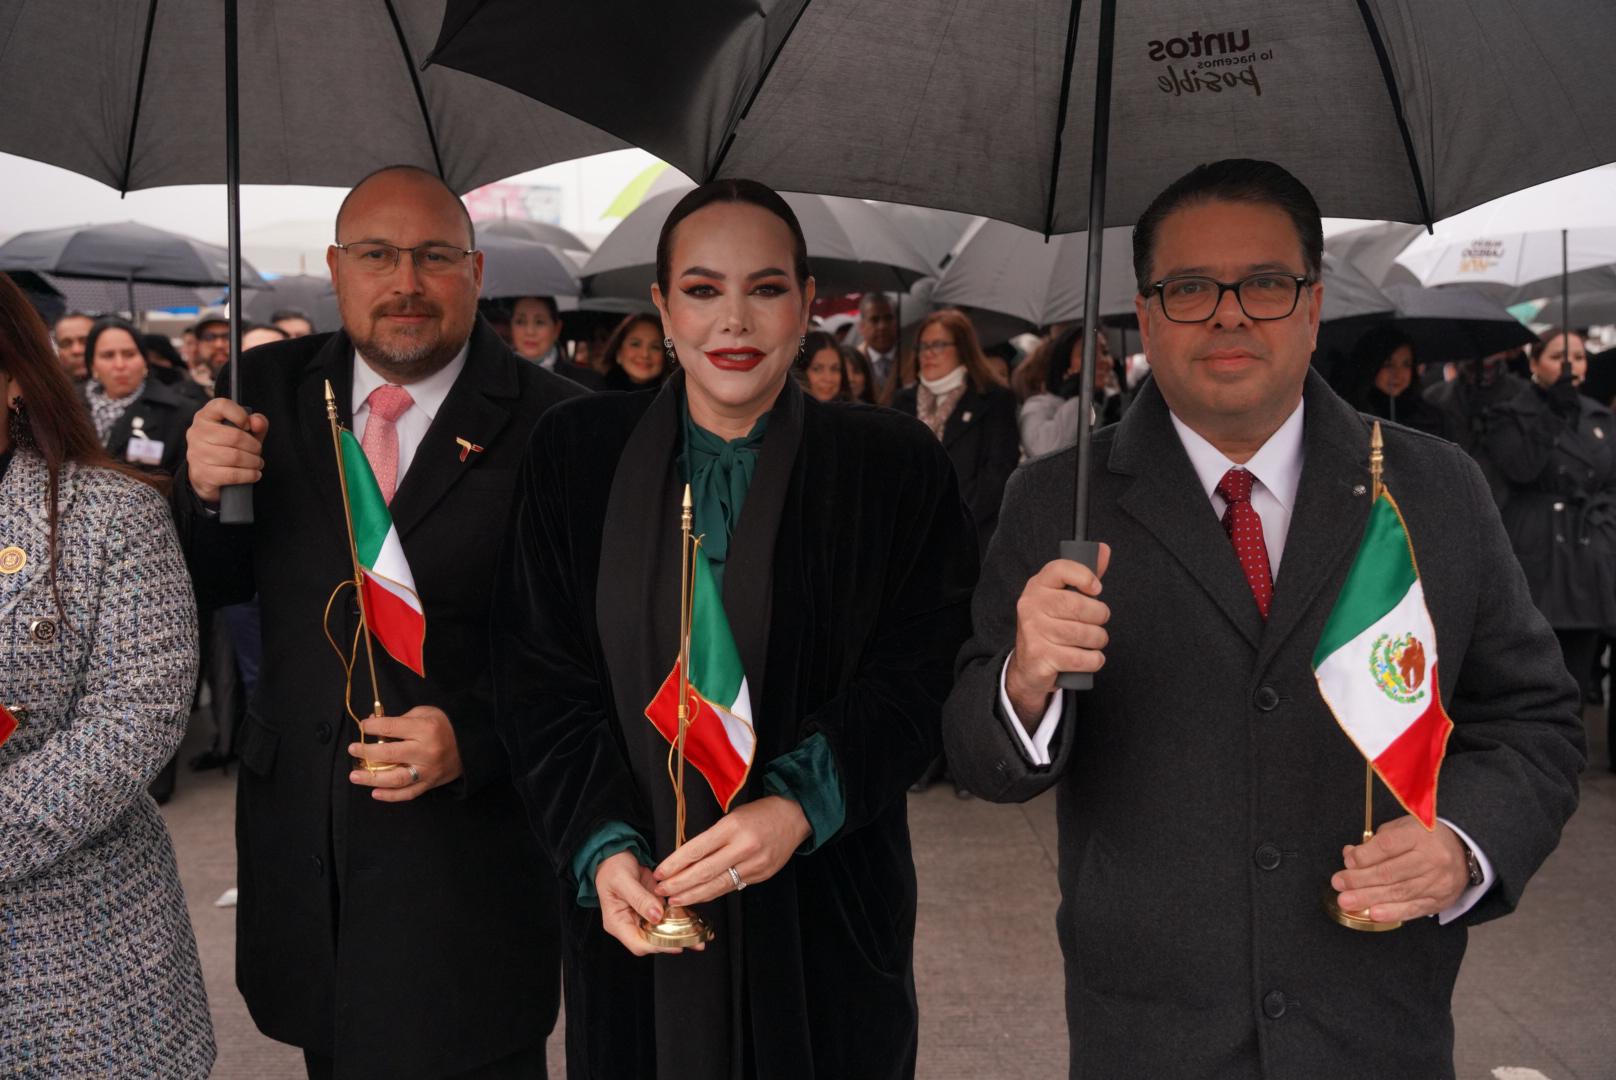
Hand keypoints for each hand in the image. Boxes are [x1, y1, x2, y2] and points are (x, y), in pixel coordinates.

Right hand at [186, 397, 268, 503]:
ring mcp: (196, 454)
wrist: (207, 475)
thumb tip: (257, 422)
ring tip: (257, 463)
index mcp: (205, 416)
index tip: (248, 426)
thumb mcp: (245, 432)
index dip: (240, 414)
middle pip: (235, 436)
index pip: (221, 405)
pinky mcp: (201, 474)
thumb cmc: (227, 448)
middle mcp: (197, 432)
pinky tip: (254, 474)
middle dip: (254, 446)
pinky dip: (249, 475)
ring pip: (235, 457)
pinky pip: (232, 474)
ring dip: (253, 462)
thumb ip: (256, 423)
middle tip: (258, 452)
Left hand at [347, 706, 462, 801]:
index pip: (392, 728)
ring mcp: (428, 770)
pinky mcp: (430, 784)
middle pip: (390, 754)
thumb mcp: (425, 713)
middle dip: (367, 752)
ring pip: (396, 778)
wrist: (470, 745)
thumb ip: (399, 719)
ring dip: (372, 778)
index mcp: (425, 729)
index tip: (362, 726)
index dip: (373, 727)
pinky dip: (391, 796)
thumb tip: (373, 723)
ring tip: (354, 775)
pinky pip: (408, 793)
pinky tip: (375, 793)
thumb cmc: (444, 725)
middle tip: (352, 749)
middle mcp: (426, 751)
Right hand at [597, 852, 693, 956]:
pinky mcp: (655, 908)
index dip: (658, 946)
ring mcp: (644, 917)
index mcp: (618, 923)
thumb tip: (656, 916)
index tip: (675, 944)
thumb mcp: (623, 881)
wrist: (614, 856)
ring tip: (701, 937)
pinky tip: (697, 923)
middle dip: (674, 943)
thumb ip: (639, 898)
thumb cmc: (612, 868)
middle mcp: (631, 924)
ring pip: (664, 933)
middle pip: (653, 942)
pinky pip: (669, 918)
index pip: (638, 943)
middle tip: (695, 941)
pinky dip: (683, 921)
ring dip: (682, 935)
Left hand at [653, 796, 810, 906]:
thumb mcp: (732, 817)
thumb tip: (685, 860)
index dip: (675, 864)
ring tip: (675, 901)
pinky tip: (699, 897)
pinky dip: (713, 893)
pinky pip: (732, 887)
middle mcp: (744, 847)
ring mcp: (755, 864)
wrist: (794, 816)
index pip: (697, 849)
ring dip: (693, 895)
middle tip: (662, 892)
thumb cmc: (759, 813)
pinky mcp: (762, 875)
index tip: (660, 873)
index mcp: (732, 827)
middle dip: (680, 884)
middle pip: (705, 871)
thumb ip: (712, 839)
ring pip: (718, 885)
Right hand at [1004, 545, 1111, 726]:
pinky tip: (1088, 657)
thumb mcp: (1062, 598)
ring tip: (1092, 641)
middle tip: (1098, 621)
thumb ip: (1083, 576)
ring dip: (1098, 640)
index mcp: (1037, 586)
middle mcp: (1031, 606)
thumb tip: (1104, 550)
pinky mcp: (1040, 658)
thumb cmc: (1051, 626)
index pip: (1060, 569)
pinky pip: (1082, 658)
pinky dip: (1094, 660)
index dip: (1084, 576)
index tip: (1096, 588)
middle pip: (1079, 606)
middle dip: (1099, 616)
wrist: (1029, 665)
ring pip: (1084, 634)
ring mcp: (1034, 632)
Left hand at [1330, 815, 1470, 922]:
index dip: (1365, 856)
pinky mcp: (1440, 900)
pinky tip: (1374, 913)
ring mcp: (1438, 881)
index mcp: (1421, 835)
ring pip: (1399, 892)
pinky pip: (1414, 908)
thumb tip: (1350, 856)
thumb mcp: (1402, 828)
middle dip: (1360, 880)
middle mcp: (1432, 859)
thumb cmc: (1426, 837)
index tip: (1347, 862)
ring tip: (1348, 901)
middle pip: (1390, 872)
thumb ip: (1376, 841)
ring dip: (1369, 898)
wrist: (1465, 850)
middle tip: (1339, 884)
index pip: (1388, 846)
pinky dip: (1392, 912)